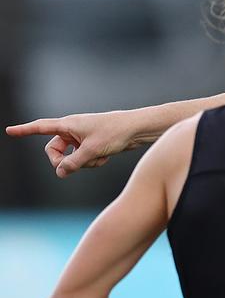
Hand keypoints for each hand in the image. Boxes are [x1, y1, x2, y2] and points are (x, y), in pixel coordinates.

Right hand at [6, 112, 139, 177]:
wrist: (137, 129)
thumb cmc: (115, 133)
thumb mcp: (91, 151)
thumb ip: (73, 163)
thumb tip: (59, 173)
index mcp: (68, 124)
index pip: (41, 127)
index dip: (24, 130)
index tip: (9, 131)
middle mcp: (72, 130)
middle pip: (54, 151)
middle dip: (63, 162)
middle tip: (72, 168)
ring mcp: (82, 138)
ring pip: (70, 158)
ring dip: (82, 163)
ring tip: (98, 158)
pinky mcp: (92, 145)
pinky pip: (83, 159)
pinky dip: (92, 162)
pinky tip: (105, 158)